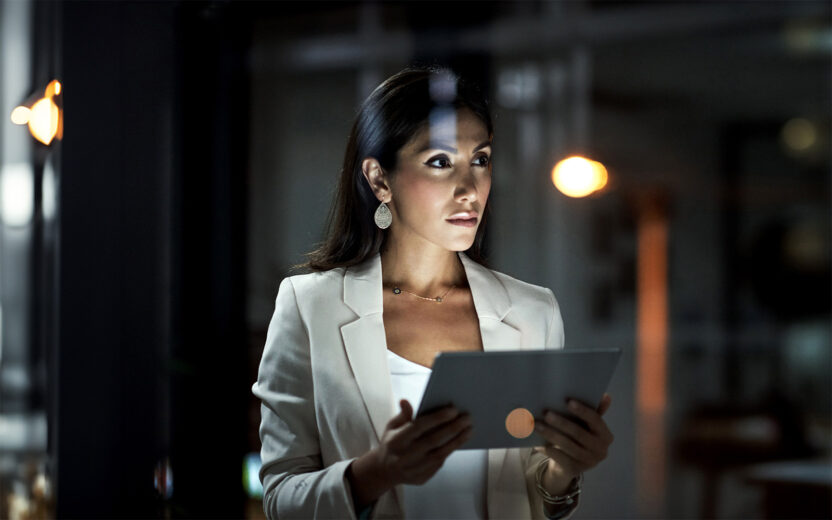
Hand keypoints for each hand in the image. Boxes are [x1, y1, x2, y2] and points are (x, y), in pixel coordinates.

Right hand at [346, 400, 471, 510]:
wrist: (384, 471)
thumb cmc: (392, 444)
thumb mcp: (391, 427)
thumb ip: (402, 415)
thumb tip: (406, 401)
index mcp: (397, 440)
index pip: (420, 427)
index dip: (437, 418)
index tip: (453, 409)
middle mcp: (406, 455)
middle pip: (434, 440)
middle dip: (453, 428)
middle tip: (467, 418)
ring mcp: (415, 468)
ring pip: (440, 453)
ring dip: (457, 440)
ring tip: (469, 429)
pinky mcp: (422, 477)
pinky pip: (440, 463)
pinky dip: (451, 451)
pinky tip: (460, 441)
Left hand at [534, 393, 613, 491]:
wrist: (571, 464)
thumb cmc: (579, 437)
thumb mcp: (587, 425)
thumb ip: (595, 411)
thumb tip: (606, 396)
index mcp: (606, 436)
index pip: (596, 421)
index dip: (583, 411)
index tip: (568, 401)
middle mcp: (601, 450)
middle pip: (579, 433)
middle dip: (562, 422)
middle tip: (546, 413)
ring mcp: (589, 462)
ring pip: (567, 445)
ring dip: (550, 434)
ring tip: (537, 425)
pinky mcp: (575, 469)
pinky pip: (559, 457)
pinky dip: (547, 448)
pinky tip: (536, 441)